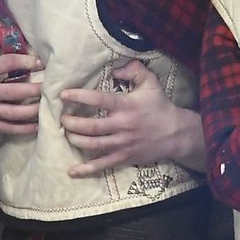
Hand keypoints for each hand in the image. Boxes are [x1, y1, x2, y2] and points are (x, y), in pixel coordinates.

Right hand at [0, 30, 44, 134]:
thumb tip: (10, 27)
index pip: (7, 64)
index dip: (26, 62)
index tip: (41, 63)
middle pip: (15, 92)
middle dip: (36, 89)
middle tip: (52, 86)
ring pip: (14, 113)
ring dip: (34, 110)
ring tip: (50, 105)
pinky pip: (9, 128)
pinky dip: (25, 129)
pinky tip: (39, 125)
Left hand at [60, 60, 198, 175]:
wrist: (176, 134)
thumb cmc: (160, 106)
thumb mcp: (151, 83)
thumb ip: (134, 70)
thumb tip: (115, 69)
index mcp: (126, 106)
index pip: (99, 100)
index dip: (79, 97)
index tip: (64, 94)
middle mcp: (122, 126)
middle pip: (90, 127)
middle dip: (71, 123)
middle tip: (62, 118)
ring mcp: (122, 144)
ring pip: (92, 145)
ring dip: (75, 140)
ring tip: (67, 133)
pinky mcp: (124, 157)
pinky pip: (102, 165)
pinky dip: (86, 169)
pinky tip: (71, 171)